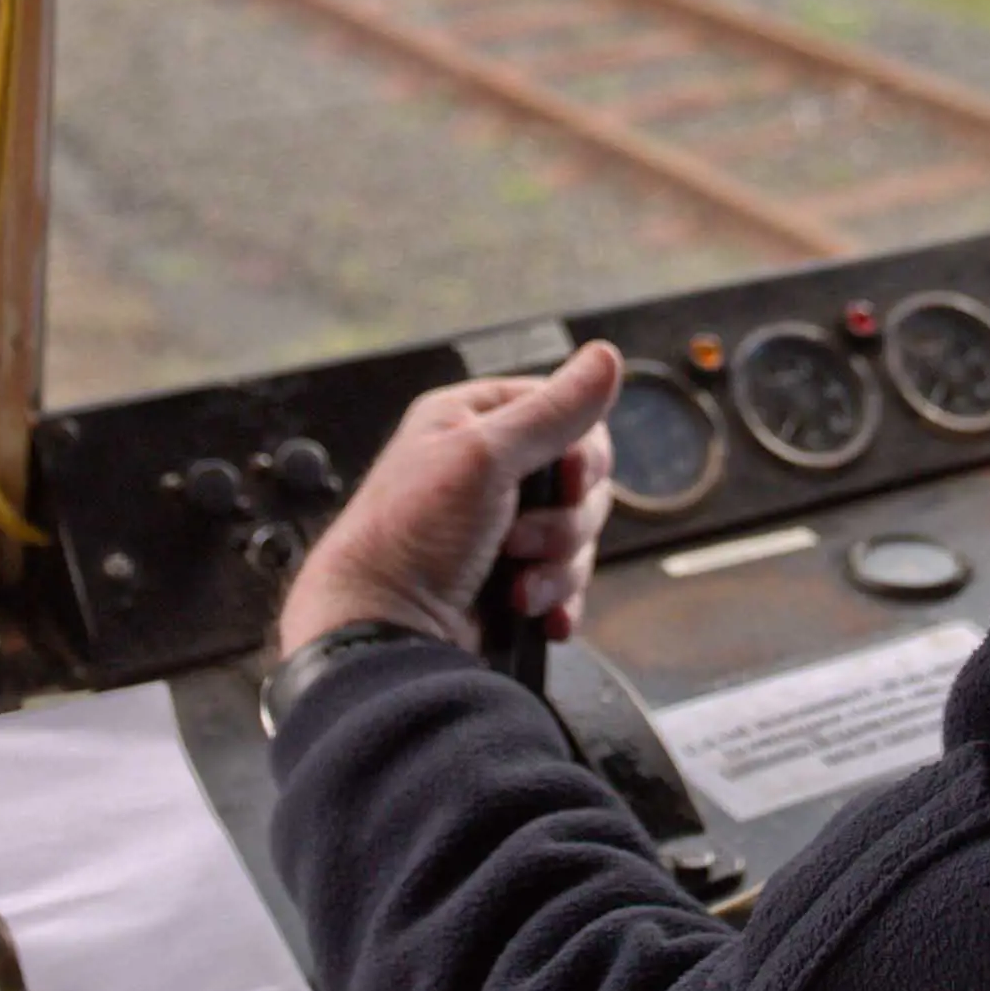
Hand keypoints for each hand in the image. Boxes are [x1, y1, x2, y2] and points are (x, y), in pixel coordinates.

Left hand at [277, 341, 620, 658]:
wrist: (384, 634)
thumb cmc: (408, 538)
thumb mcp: (483, 459)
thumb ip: (552, 412)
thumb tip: (605, 356)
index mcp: (472, 423)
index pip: (563, 412)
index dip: (581, 449)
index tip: (570, 476)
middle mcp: (488, 472)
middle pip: (582, 480)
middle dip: (564, 520)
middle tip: (518, 536)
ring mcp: (502, 529)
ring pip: (579, 535)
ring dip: (556, 567)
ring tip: (514, 584)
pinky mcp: (513, 579)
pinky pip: (569, 581)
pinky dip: (558, 599)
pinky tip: (532, 611)